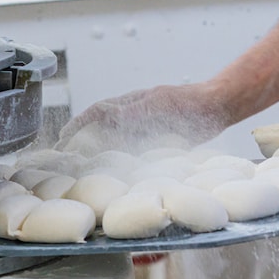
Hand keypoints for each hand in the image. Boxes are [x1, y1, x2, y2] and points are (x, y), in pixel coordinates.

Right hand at [54, 83, 227, 154]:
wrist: (216, 108)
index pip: (96, 113)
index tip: (62, 138)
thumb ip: (132, 111)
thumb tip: (102, 114)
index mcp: (129, 104)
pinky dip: (120, 163)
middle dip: (82, 142)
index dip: (78, 125)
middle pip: (101, 129)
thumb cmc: (188, 102)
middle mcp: (132, 117)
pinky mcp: (156, 143)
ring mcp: (144, 130)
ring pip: (115, 143)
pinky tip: (115, 176)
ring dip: (98, 155)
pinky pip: (133, 154)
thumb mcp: (158, 104)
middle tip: (66, 159)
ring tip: (83, 170)